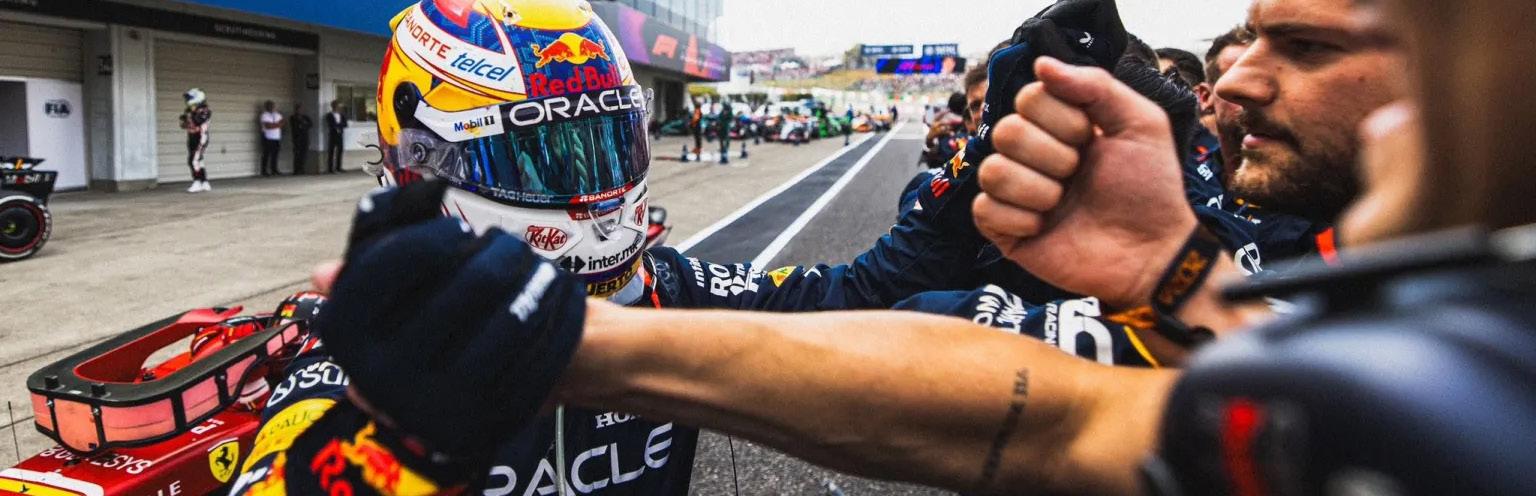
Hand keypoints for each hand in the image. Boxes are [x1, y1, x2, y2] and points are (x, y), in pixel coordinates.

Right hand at [313, 181, 588, 459]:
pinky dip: (546, 309)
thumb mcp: (391, 305)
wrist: (484, 403)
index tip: (456, 229)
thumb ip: (369, 272)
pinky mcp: (483, 420)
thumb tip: (324, 272)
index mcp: (347, 342)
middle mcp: (380, 378)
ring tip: (532, 266)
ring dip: (526, 275)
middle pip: (457, 283)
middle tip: (509, 246)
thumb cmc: (432, 333)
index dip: (421, 240)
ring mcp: (433, 404)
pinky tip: (552, 294)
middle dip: (496, 252)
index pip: (375, 271)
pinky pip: (528, 345)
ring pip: (500, 311)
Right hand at [974, 57, 1195, 308]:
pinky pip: (983, 210)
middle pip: (1006, 132)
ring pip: (992, 171)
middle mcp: (1032, 155)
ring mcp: (1016, 193)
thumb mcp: (1139, 122)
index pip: (1029, 98)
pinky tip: (1044, 228)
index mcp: (1058, 126)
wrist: (1153, 251)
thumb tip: (1041, 63)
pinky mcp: (1005, 231)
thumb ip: (1095, 85)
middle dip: (1053, 156)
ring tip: (1063, 204)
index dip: (1062, 119)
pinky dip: (1019, 219)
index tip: (1092, 140)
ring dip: (1038, 190)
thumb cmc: (1150, 188)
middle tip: (1079, 175)